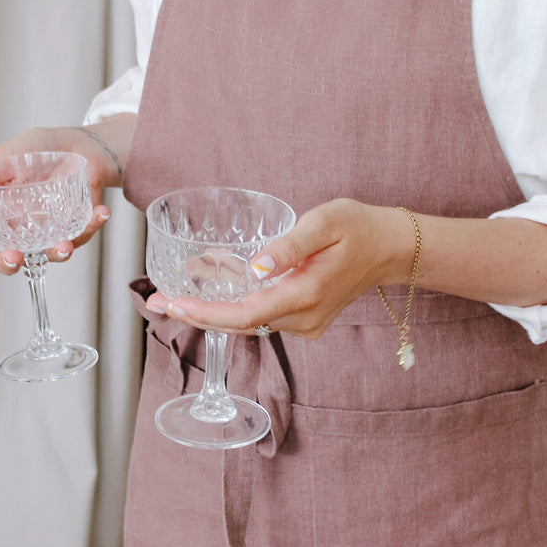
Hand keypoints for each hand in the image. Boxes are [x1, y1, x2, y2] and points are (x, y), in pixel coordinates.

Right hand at [0, 121, 128, 274]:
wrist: (78, 144)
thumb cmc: (36, 151)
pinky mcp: (75, 231)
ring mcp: (47, 233)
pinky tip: (101, 212)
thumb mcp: (5, 157)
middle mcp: (19, 229)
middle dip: (7, 262)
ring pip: (46, 256)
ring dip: (55, 253)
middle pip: (7, 257)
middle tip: (13, 255)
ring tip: (64, 246)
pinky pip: (81, 236)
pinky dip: (92, 226)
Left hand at [147, 199, 410, 338]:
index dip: (205, 313)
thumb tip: (254, 266)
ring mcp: (306, 324)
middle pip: (240, 324)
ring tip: (174, 299)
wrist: (391, 249)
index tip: (173, 305)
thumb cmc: (358, 227)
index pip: (245, 313)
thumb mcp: (325, 222)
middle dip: (196, 315)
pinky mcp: (306, 321)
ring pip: (249, 324)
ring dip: (212, 313)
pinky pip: (262, 319)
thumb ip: (289, 245)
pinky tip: (212, 296)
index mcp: (306, 294)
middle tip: (155, 302)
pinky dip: (234, 311)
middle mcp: (304, 318)